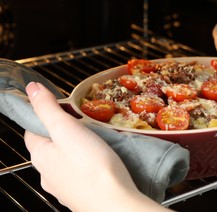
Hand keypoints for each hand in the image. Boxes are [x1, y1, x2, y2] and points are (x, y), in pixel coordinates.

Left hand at [24, 82, 167, 210]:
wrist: (114, 203)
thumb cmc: (91, 166)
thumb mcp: (65, 129)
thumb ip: (48, 108)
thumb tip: (31, 88)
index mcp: (41, 156)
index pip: (32, 130)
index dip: (43, 115)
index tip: (60, 108)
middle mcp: (48, 174)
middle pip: (49, 147)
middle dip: (62, 133)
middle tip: (82, 122)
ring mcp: (64, 187)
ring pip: (65, 162)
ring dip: (75, 150)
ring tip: (95, 141)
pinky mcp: (81, 195)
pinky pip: (79, 175)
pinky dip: (86, 166)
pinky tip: (100, 163)